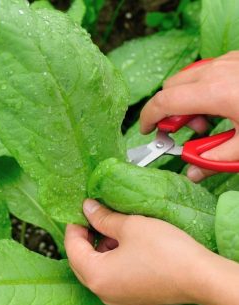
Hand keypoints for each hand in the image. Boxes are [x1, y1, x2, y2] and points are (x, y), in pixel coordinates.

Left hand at [65, 199, 209, 304]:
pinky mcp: (132, 297)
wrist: (200, 277)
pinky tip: (122, 244)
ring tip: (110, 228)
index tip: (80, 210)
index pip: (72, 248)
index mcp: (96, 276)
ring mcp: (118, 298)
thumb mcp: (129, 227)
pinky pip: (110, 277)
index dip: (74, 226)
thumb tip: (87, 208)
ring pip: (96, 269)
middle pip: (80, 262)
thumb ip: (103, 218)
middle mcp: (103, 292)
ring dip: (98, 248)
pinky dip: (110, 259)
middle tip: (92, 217)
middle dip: (84, 238)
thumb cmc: (164, 250)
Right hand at [139, 51, 238, 181]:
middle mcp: (217, 71)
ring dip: (187, 101)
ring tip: (206, 121)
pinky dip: (202, 92)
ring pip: (188, 79)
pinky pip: (206, 74)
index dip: (148, 118)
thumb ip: (215, 160)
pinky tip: (220, 107)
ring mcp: (228, 62)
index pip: (164, 102)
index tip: (147, 131)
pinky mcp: (237, 60)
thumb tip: (192, 172)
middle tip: (183, 131)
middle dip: (169, 111)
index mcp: (216, 92)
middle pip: (171, 87)